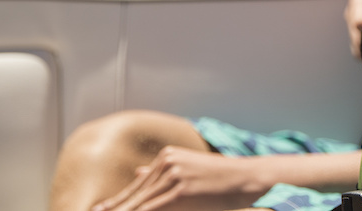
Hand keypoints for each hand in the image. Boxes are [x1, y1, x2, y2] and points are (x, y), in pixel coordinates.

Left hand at [91, 147, 262, 210]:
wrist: (246, 178)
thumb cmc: (220, 178)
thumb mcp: (189, 168)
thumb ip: (162, 171)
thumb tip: (137, 171)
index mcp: (168, 156)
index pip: (136, 185)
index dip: (116, 203)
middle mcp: (167, 162)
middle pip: (133, 195)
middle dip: (114, 209)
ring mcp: (174, 175)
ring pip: (139, 203)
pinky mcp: (181, 190)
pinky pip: (151, 209)